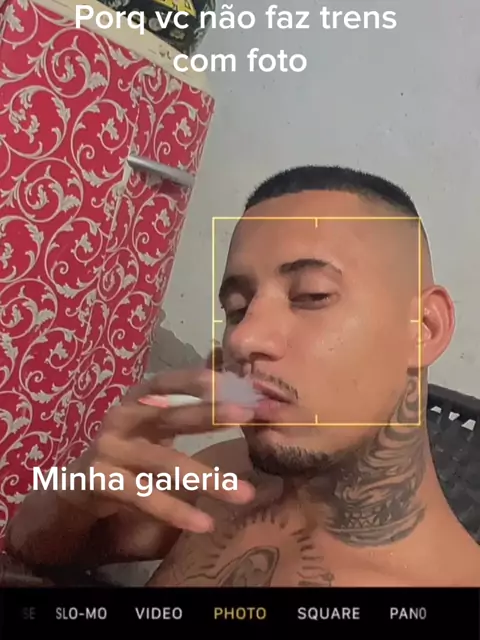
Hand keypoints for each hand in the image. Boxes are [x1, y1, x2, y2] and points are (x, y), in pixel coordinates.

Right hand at [59, 364, 254, 532]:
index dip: (199, 380)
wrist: (79, 486)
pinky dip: (176, 510)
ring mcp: (109, 449)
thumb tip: (242, 391)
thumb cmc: (130, 449)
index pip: (168, 380)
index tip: (234, 383)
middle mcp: (121, 417)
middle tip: (248, 415)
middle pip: (169, 414)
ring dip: (207, 478)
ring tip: (244, 494)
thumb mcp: (157, 423)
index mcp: (138, 398)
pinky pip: (145, 497)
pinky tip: (204, 522)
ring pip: (164, 462)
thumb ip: (191, 408)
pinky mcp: (102, 481)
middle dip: (210, 414)